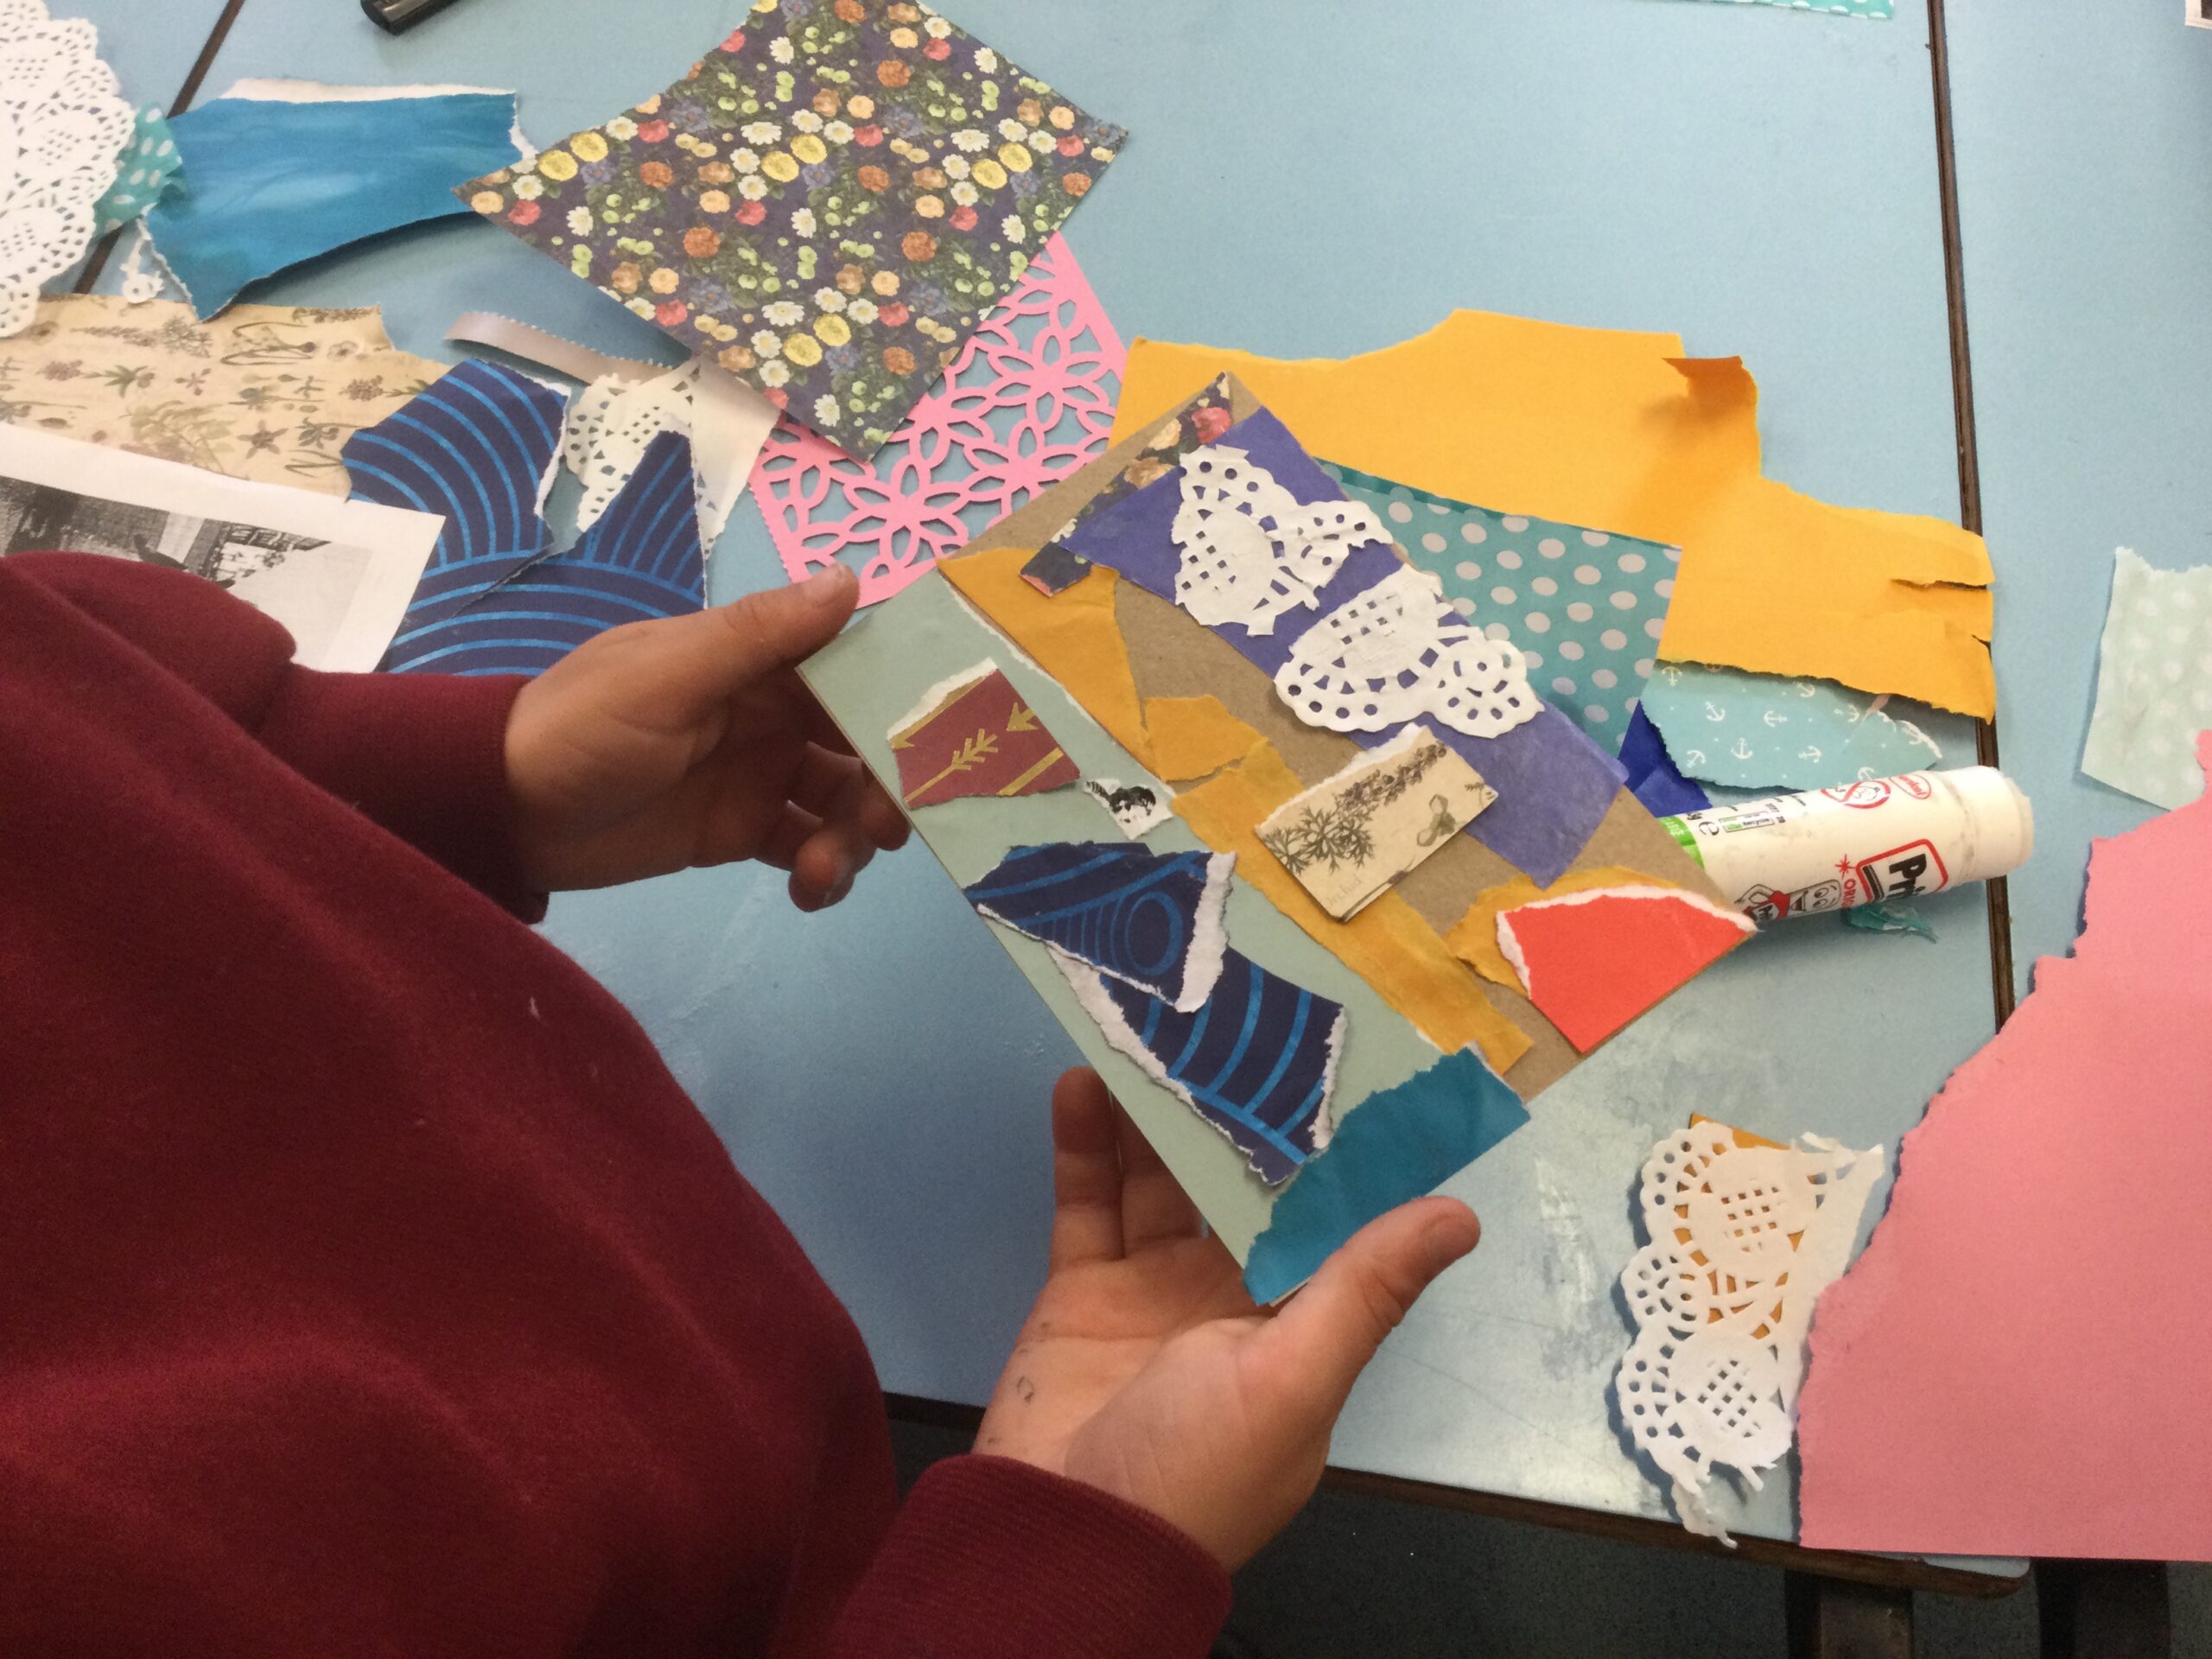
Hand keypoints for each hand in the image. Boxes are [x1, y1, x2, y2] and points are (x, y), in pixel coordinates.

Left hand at [502, 564, 907, 898]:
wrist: (503, 811)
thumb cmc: (581, 726)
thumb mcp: (668, 674)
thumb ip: (758, 635)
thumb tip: (850, 580)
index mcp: (755, 659)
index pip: (853, 665)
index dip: (903, 695)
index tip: (950, 732)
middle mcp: (770, 711)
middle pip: (862, 740)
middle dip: (888, 781)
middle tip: (891, 826)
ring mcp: (759, 773)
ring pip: (843, 800)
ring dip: (855, 835)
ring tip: (827, 870)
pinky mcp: (741, 831)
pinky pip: (808, 847)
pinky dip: (824, 870)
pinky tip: (810, 892)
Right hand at [976, 1069, 1480, 1569]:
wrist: (1061, 1537)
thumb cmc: (1195, 1466)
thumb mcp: (1293, 1380)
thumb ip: (1364, 1289)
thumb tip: (1459, 1215)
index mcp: (1300, 1324)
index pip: (1328, 1216)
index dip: (1331, 1143)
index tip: (1336, 1055)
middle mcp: (1232, 1297)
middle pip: (1239, 1184)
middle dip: (1236, 1109)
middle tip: (1231, 1013)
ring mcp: (1153, 1289)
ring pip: (1162, 1180)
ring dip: (1157, 1113)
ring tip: (1155, 1029)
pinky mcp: (1083, 1287)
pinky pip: (1089, 1201)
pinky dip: (1086, 1143)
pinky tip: (1084, 1081)